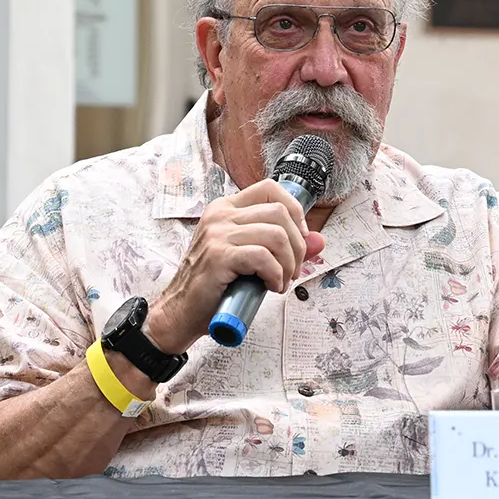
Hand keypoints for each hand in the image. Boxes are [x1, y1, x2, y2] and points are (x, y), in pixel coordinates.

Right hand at [144, 181, 326, 352]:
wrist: (180, 311)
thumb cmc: (213, 286)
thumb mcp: (250, 259)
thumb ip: (282, 247)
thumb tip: (319, 241)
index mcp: (226, 209)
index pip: (270, 188)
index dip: (294, 209)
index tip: (299, 237)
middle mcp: (221, 216)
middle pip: (280, 212)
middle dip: (297, 245)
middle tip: (292, 269)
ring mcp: (218, 234)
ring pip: (276, 235)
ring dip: (288, 264)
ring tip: (280, 281)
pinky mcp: (218, 256)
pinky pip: (263, 257)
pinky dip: (276, 275)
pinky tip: (270, 287)